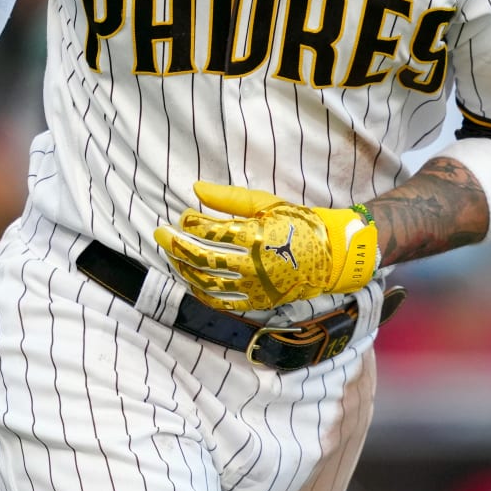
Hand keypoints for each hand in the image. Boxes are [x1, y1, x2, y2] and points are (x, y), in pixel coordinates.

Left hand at [153, 181, 377, 311]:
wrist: (330, 255)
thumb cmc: (297, 223)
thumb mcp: (266, 203)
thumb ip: (230, 198)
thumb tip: (196, 188)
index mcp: (255, 236)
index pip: (210, 231)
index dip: (191, 221)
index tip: (183, 215)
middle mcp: (253, 264)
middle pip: (202, 258)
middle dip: (175, 244)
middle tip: (160, 233)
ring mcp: (255, 287)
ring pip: (208, 281)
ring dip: (185, 268)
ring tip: (173, 256)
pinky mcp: (258, 302)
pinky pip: (223, 303)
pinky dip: (203, 293)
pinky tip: (191, 281)